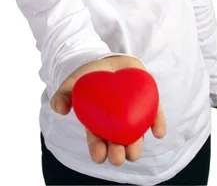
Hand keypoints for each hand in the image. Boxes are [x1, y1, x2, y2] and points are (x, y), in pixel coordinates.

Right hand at [50, 55, 165, 165]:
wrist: (111, 60)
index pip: (98, 142)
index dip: (98, 151)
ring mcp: (133, 115)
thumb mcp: (75, 82)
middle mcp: (117, 125)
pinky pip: (154, 116)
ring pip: (137, 136)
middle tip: (117, 155)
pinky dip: (158, 125)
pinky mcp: (148, 104)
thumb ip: (64, 93)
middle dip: (118, 154)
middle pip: (118, 145)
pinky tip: (157, 132)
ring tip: (133, 148)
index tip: (99, 156)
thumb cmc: (91, 76)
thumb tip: (58, 108)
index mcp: (98, 124)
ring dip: (136, 145)